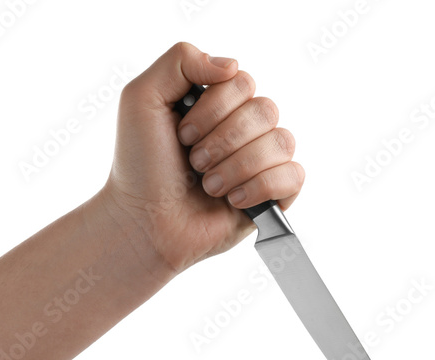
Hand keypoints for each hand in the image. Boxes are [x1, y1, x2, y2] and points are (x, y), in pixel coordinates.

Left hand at [100, 42, 304, 272]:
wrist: (146, 223)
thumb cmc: (140, 167)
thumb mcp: (141, 99)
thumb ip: (180, 61)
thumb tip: (232, 65)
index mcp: (217, 106)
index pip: (242, 82)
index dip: (214, 109)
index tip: (182, 136)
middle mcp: (242, 130)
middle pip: (265, 110)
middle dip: (223, 141)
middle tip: (195, 163)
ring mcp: (259, 162)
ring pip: (282, 142)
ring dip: (238, 167)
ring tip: (210, 187)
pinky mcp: (273, 194)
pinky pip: (293, 175)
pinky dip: (262, 187)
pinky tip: (233, 200)